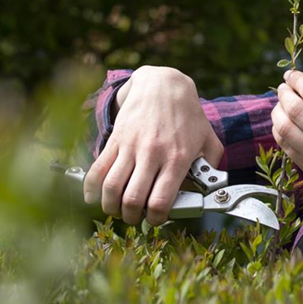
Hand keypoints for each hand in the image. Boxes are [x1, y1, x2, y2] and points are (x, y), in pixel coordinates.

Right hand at [83, 66, 224, 225]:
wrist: (163, 85)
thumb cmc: (187, 115)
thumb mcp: (208, 138)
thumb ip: (212, 165)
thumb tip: (208, 190)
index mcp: (177, 158)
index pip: (161, 201)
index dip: (156, 218)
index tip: (157, 218)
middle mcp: (152, 154)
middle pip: (132, 199)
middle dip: (131, 217)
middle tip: (135, 217)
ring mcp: (131, 146)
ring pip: (111, 187)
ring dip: (110, 206)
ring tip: (117, 209)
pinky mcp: (116, 140)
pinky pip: (97, 169)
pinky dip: (90, 188)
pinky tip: (93, 197)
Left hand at [271, 69, 302, 215]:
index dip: (297, 80)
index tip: (291, 74)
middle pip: (295, 109)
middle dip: (284, 93)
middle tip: (283, 87)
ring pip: (285, 127)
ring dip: (278, 111)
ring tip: (280, 104)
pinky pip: (286, 146)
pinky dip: (279, 130)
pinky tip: (282, 123)